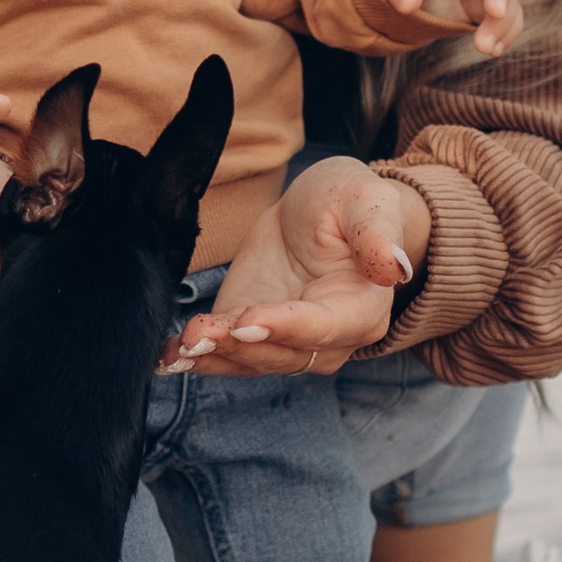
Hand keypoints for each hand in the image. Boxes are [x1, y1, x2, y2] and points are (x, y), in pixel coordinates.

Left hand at [162, 155, 431, 379]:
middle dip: (238, 346)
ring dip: (212, 357)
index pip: (323, 327)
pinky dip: (195, 358)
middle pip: (282, 353)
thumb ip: (378, 234)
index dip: (285, 327)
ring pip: (250, 361)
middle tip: (199, 333)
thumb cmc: (351, 202)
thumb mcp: (366, 200)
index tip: (248, 319)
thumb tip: (395, 268)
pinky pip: (225, 356)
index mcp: (361, 310)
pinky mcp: (251, 336)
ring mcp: (287, 343)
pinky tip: (166, 357)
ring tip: (178, 346)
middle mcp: (328, 340)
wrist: (321, 213)